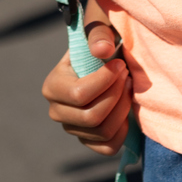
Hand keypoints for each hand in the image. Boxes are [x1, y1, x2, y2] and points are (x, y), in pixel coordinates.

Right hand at [41, 20, 134, 153]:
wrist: (101, 65)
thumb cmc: (100, 47)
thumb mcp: (98, 33)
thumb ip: (99, 35)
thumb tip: (102, 51)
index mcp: (52, 86)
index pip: (80, 95)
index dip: (106, 82)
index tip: (121, 65)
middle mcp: (57, 111)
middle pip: (92, 117)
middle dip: (117, 96)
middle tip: (128, 78)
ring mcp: (72, 129)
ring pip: (103, 131)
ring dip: (123, 110)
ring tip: (129, 90)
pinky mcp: (87, 141)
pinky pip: (108, 148)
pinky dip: (122, 131)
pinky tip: (126, 111)